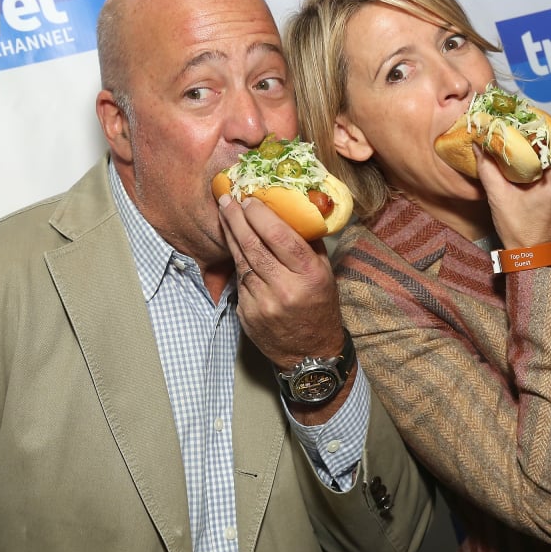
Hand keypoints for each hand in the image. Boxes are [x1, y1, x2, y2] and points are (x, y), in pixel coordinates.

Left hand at [216, 194, 344, 365]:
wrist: (310, 353)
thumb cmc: (320, 306)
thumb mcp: (325, 274)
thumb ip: (309, 244)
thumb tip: (290, 210)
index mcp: (309, 276)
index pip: (281, 238)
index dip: (262, 216)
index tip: (250, 199)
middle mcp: (286, 289)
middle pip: (254, 245)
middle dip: (237, 219)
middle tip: (226, 198)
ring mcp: (263, 303)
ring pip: (241, 261)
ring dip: (231, 236)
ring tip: (225, 215)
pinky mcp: (248, 314)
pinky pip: (239, 281)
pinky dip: (237, 262)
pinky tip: (234, 246)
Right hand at [476, 118, 550, 249]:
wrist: (532, 257)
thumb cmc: (519, 231)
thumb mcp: (499, 198)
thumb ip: (488, 170)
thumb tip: (478, 145)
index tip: (537, 116)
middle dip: (547, 132)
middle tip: (527, 123)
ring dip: (546, 146)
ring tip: (526, 138)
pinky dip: (546, 160)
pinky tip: (529, 159)